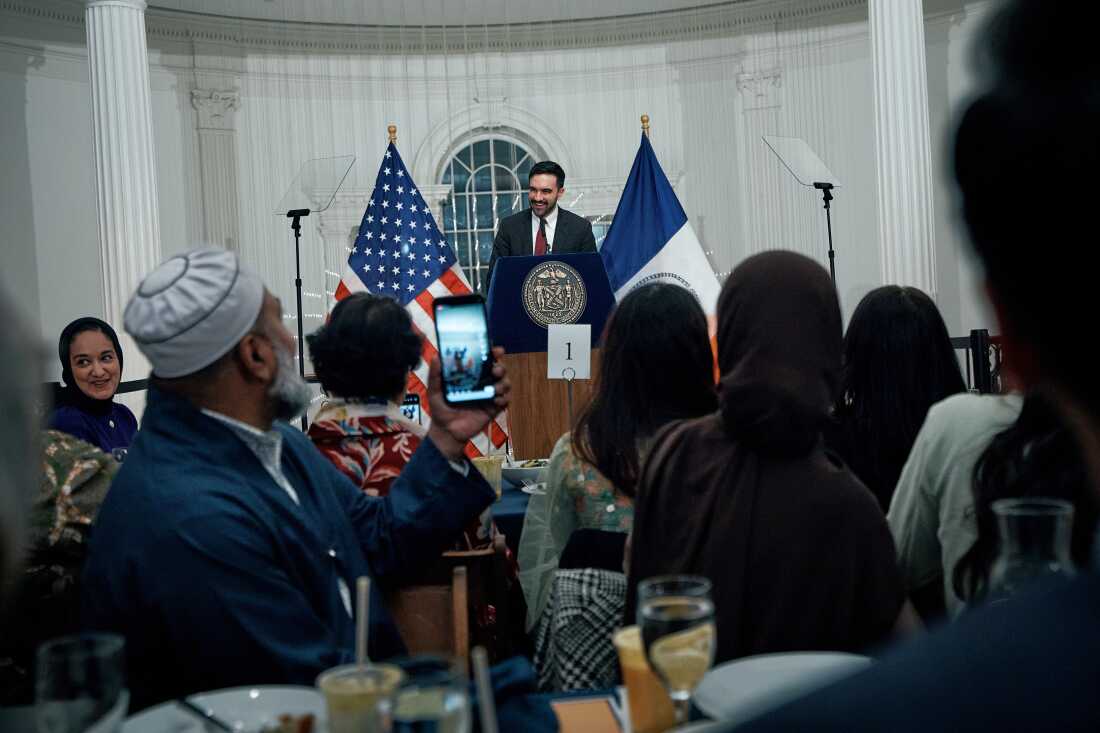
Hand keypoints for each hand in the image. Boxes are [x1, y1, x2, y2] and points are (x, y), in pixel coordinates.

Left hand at [427, 346, 510, 460]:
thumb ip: (435, 375)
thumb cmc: (440, 409)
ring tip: (494, 389)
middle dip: (501, 367)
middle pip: (499, 369)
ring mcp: (489, 395)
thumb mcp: (435, 391)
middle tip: (495, 370)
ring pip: (505, 383)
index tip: (494, 350)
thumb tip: (436, 357)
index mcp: (471, 375)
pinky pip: (505, 401)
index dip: (492, 352)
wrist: (446, 431)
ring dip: (503, 383)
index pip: (484, 359)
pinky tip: (495, 400)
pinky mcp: (493, 409)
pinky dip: (503, 399)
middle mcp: (482, 382)